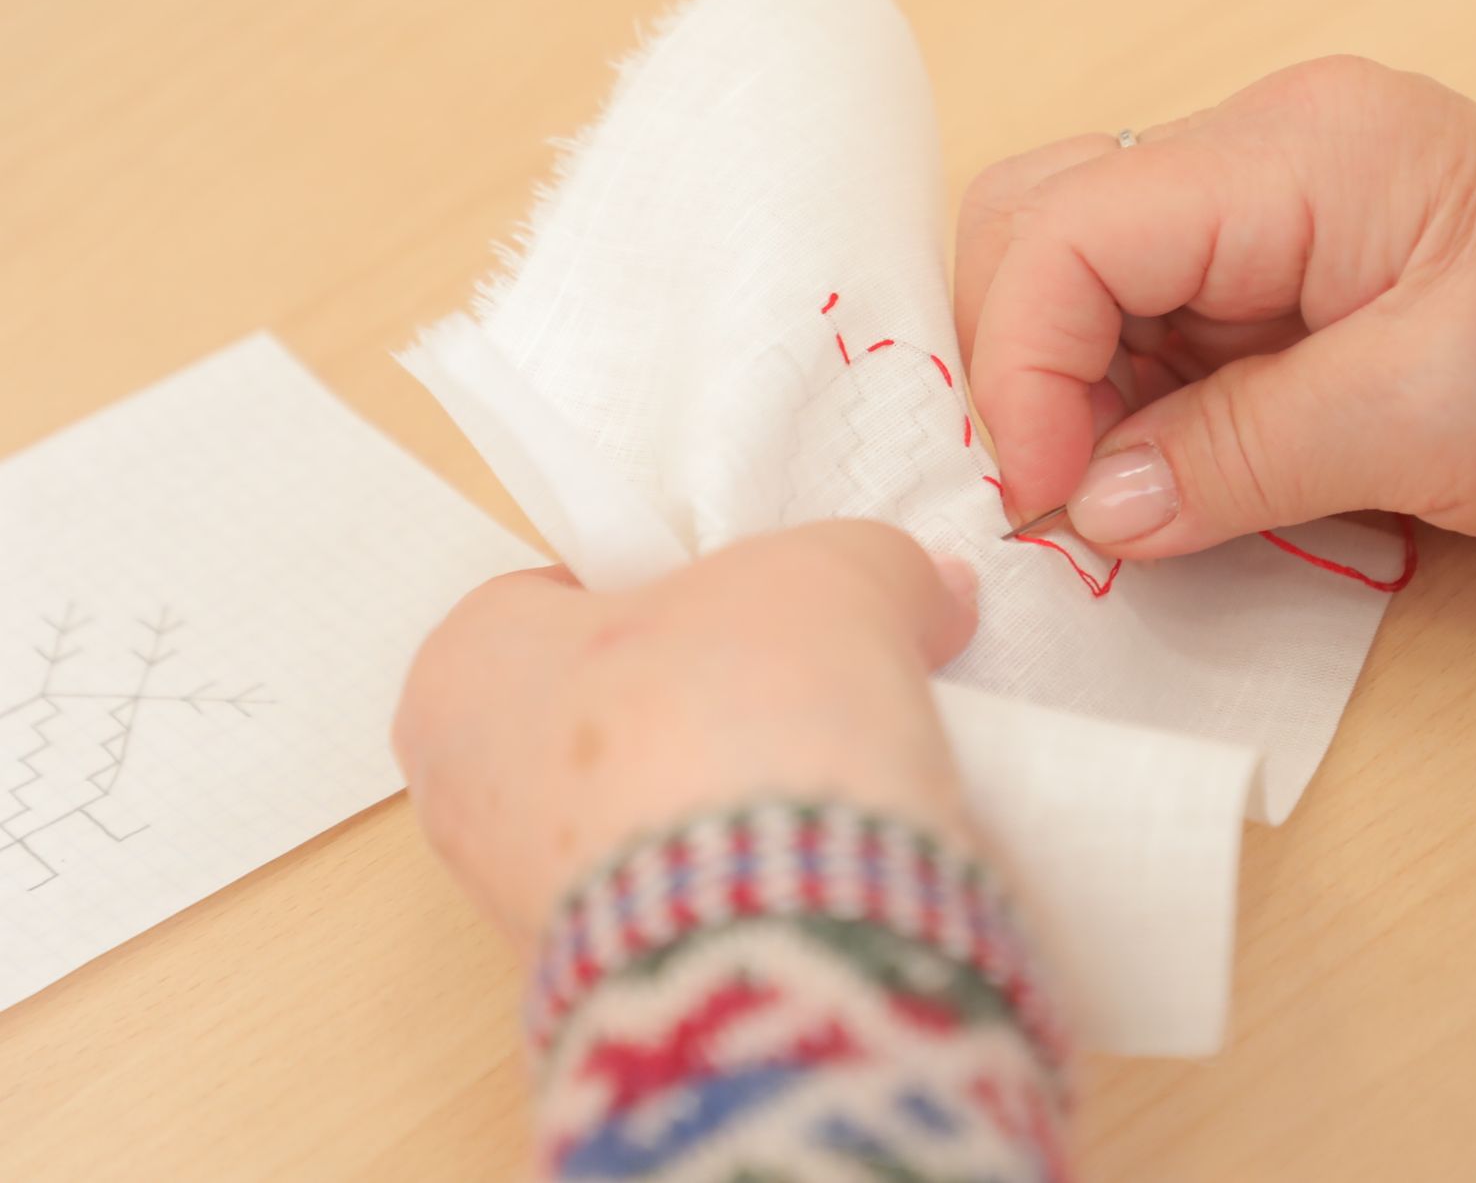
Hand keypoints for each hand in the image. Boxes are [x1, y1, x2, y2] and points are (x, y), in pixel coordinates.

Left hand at [391, 522, 980, 951]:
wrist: (770, 927)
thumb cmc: (739, 713)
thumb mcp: (834, 578)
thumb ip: (879, 565)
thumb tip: (932, 592)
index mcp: (463, 663)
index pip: (551, 599)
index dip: (660, 592)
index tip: (744, 609)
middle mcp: (459, 794)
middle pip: (595, 712)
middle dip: (693, 702)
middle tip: (796, 690)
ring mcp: (522, 909)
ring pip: (634, 820)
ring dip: (720, 801)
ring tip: (825, 783)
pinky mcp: (598, 992)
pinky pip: (676, 910)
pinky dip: (739, 886)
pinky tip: (817, 864)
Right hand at [956, 56, 1475, 547]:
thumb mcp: (1441, 418)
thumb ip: (1244, 454)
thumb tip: (1088, 508)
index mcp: (1295, 154)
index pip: (1067, 227)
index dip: (1022, 370)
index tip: (1049, 501)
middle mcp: (1254, 161)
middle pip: (1037, 225)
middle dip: (1017, 368)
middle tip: (1058, 497)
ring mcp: (1259, 218)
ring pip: (1074, 282)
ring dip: (1062, 398)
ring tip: (1112, 504)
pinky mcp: (1274, 283)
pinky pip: (1143, 332)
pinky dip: (1117, 413)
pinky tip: (1153, 484)